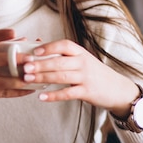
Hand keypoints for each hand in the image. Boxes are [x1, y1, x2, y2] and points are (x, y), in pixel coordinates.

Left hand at [20, 39, 138, 116]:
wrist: (117, 89)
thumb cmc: (95, 73)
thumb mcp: (83, 60)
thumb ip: (65, 57)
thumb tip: (38, 49)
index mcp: (81, 53)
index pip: (64, 45)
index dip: (49, 47)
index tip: (35, 51)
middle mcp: (83, 63)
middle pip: (59, 62)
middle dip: (40, 64)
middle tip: (25, 66)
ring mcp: (85, 77)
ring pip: (61, 76)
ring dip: (42, 77)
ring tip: (28, 79)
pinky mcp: (87, 92)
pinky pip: (67, 93)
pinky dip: (53, 95)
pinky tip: (42, 96)